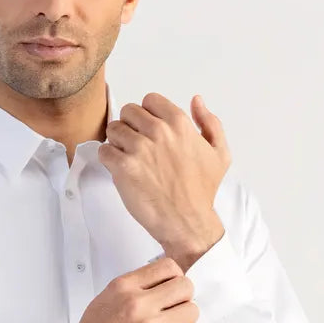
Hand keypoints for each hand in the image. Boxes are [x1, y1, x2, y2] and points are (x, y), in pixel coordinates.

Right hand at [55, 255, 200, 322]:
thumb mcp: (106, 299)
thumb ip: (133, 289)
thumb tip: (161, 284)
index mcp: (124, 287)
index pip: (169, 267)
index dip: (174, 280)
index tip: (169, 293)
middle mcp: (137, 304)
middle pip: (185, 286)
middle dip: (183, 300)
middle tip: (172, 314)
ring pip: (192, 311)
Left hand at [97, 92, 229, 253]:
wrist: (187, 222)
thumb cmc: (202, 191)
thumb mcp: (219, 153)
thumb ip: (210, 123)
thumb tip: (196, 101)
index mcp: (179, 123)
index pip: (149, 101)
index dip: (147, 115)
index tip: (149, 131)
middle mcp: (158, 132)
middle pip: (128, 112)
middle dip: (130, 127)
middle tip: (136, 146)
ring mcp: (139, 149)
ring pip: (113, 129)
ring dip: (117, 142)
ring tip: (129, 159)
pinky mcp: (123, 167)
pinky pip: (104, 151)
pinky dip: (108, 160)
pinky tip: (121, 170)